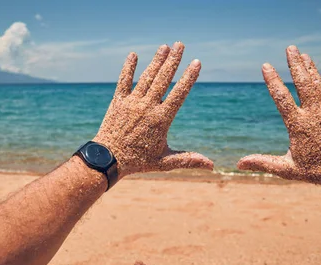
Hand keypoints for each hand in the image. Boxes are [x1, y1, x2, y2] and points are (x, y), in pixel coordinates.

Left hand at [93, 42, 212, 177]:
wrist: (109, 159)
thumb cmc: (138, 161)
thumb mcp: (165, 162)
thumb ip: (188, 159)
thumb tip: (211, 165)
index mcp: (161, 118)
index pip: (179, 93)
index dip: (188, 77)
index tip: (196, 63)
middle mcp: (147, 106)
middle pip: (163, 79)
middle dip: (173, 60)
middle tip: (180, 45)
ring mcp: (132, 102)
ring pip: (147, 77)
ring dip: (156, 61)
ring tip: (164, 47)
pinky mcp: (118, 102)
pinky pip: (123, 81)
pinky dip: (128, 68)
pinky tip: (133, 55)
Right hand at [237, 45, 320, 195]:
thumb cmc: (316, 172)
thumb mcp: (286, 169)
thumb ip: (262, 162)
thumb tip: (239, 164)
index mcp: (298, 125)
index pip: (281, 98)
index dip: (272, 80)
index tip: (265, 66)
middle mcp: (314, 114)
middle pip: (303, 83)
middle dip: (295, 64)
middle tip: (290, 48)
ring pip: (318, 84)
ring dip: (311, 68)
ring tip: (304, 54)